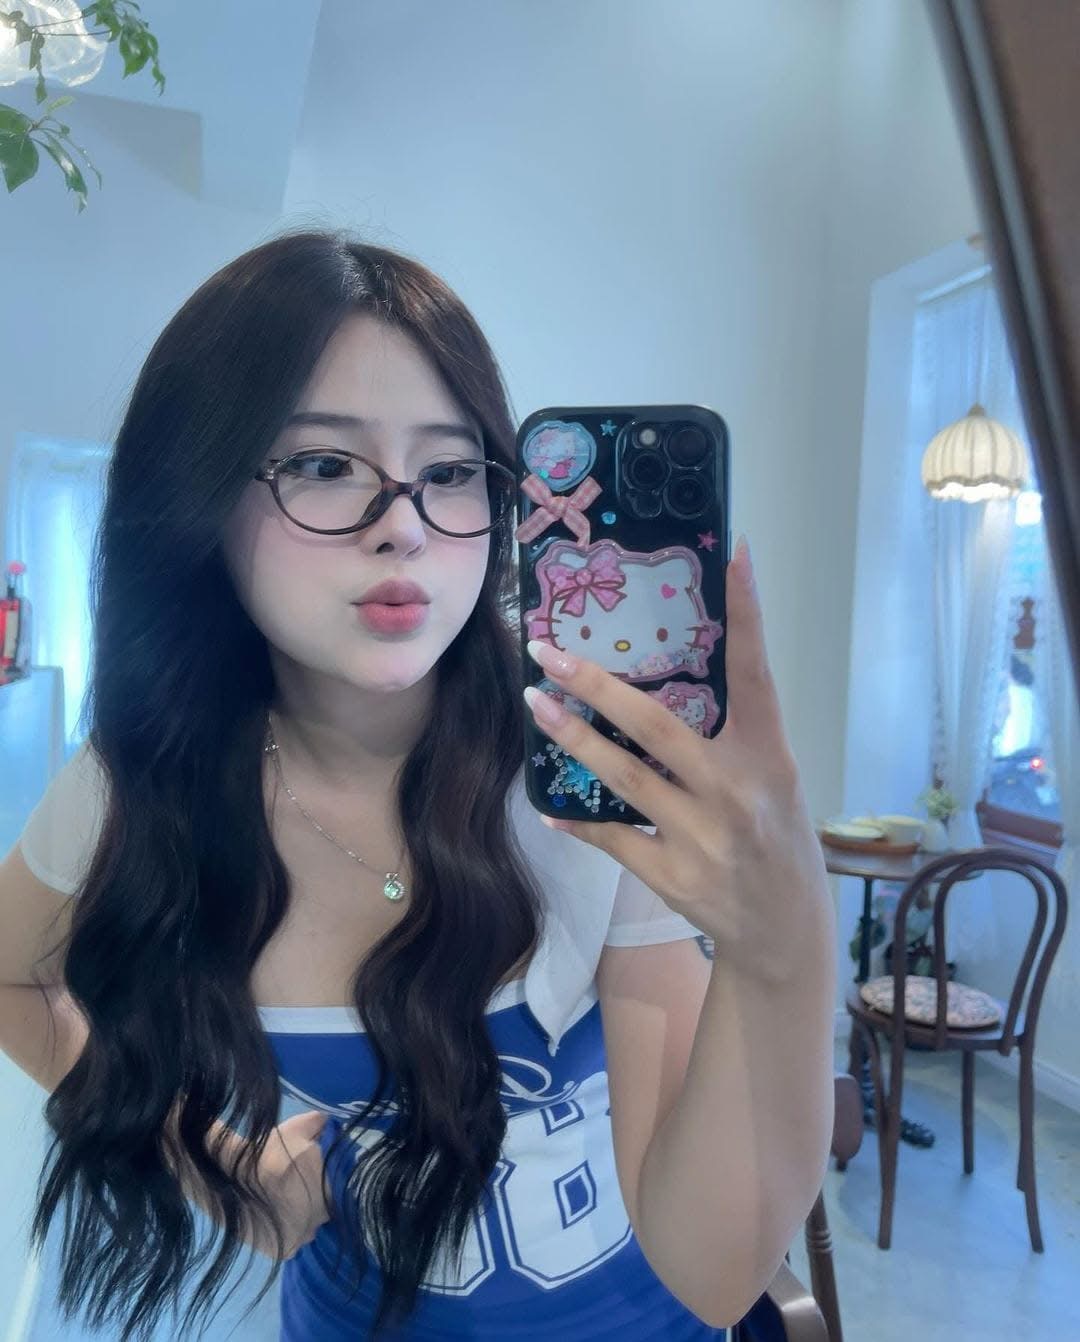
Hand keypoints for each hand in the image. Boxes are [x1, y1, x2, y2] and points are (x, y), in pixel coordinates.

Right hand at [241, 1109, 332, 1260]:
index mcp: (334, 1187)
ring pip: (310, 1225)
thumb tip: (331, 1123)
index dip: (327, 1179)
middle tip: (297, 1187)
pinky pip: (293, 1242)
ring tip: (284, 1203)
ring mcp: (306, 1236)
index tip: (315, 1174)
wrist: (234, 1182)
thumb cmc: (271, 1154)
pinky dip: (287, 1232)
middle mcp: (325, 1217)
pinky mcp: (287, 1251)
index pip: (341, 1186)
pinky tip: (276, 1218)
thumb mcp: (298, 1127)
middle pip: (326, 1207)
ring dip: (302, 1217)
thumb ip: (321, 1124)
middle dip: (316, 1197)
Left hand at [523, 537, 831, 985]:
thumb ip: (732, 732)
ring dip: (573, 739)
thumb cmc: (776, 837)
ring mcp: (702, 836)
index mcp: (769, 755)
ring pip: (624, 777)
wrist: (783, 930)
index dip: (746, 614)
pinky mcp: (673, 875)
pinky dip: (578, 821)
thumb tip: (668, 674)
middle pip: (657, 725)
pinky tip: (548, 806)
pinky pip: (613, 838)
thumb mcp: (773, 776)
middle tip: (547, 652)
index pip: (755, 673)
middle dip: (597, 685)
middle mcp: (735, 790)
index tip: (734, 554)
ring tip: (533, 705)